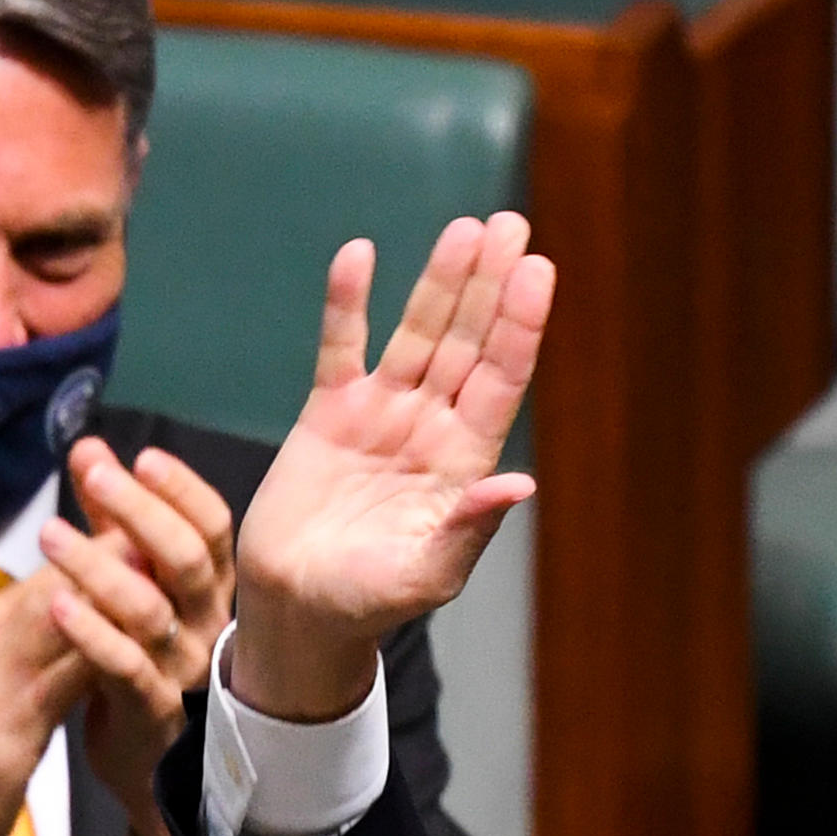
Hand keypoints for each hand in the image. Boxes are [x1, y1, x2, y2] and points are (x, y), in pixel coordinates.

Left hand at [40, 438, 237, 835]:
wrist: (148, 760)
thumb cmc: (141, 659)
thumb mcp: (130, 583)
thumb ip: (113, 521)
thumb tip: (91, 450)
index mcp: (208, 589)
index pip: (213, 529)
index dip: (182, 491)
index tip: (141, 456)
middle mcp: (206, 626)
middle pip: (186, 559)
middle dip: (139, 510)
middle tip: (94, 474)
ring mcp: (183, 670)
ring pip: (149, 609)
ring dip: (97, 566)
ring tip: (49, 535)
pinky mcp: (153, 711)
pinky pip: (124, 667)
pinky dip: (90, 632)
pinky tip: (55, 602)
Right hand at [228, 213, 553, 724]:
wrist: (297, 610)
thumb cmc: (368, 603)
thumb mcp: (426, 575)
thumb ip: (470, 528)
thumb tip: (521, 484)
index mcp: (463, 464)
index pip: (499, 382)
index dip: (519, 327)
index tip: (539, 272)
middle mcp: (430, 428)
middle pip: (466, 343)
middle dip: (490, 286)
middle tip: (513, 226)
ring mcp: (380, 415)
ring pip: (416, 333)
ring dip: (439, 282)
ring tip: (466, 229)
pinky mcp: (327, 413)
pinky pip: (341, 346)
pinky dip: (348, 304)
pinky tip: (361, 256)